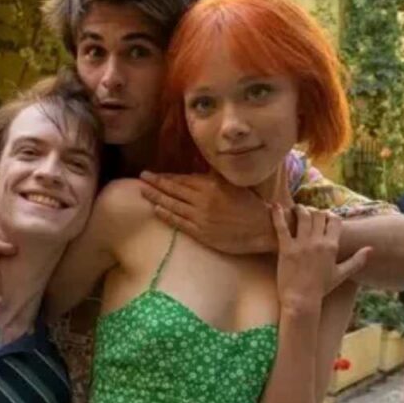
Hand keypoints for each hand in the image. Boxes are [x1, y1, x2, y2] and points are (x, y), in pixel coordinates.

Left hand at [141, 170, 288, 254]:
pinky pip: (179, 222)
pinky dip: (166, 215)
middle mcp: (202, 200)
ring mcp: (200, 217)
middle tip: (141, 178)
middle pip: (173, 190)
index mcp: (210, 185)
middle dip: (155, 183)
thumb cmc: (249, 205)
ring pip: (173, 205)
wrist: (262, 228)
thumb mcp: (232, 184)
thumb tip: (197, 169)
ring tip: (143, 192)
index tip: (153, 173)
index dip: (166, 176)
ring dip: (156, 197)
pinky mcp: (201, 233)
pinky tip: (156, 209)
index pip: (182, 179)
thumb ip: (214, 176)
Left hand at [273, 205, 370, 314]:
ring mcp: (301, 244)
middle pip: (319, 215)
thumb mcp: (342, 274)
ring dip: (300, 210)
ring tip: (296, 210)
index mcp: (332, 246)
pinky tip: (275, 206)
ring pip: (303, 216)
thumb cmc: (322, 288)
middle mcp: (318, 242)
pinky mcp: (286, 248)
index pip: (335, 220)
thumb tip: (370, 249)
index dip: (330, 216)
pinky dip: (278, 214)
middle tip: (309, 213)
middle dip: (315, 211)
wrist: (302, 300)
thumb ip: (357, 260)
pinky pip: (281, 227)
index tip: (325, 217)